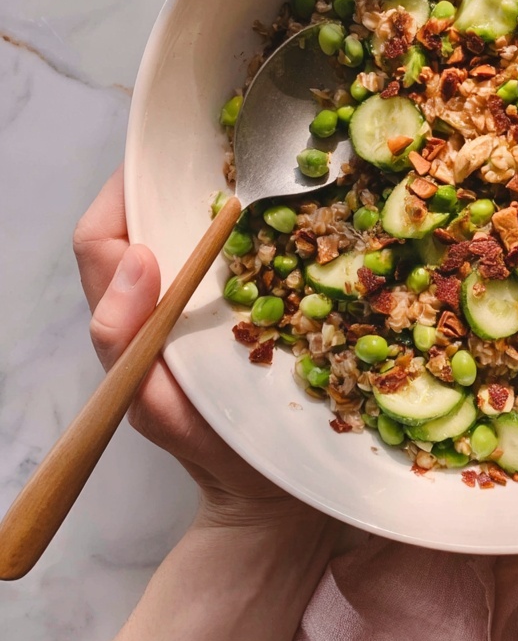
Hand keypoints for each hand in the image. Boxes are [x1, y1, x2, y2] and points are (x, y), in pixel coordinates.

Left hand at [73, 166, 329, 533]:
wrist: (272, 490)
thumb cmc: (210, 449)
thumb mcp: (151, 404)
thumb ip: (124, 341)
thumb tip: (139, 257)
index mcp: (130, 316)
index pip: (100, 237)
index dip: (117, 196)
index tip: (158, 165)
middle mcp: (164, 299)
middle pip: (149, 221)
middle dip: (173, 180)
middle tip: (220, 151)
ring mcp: (211, 303)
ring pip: (200, 232)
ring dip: (220, 198)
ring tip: (256, 169)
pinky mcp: (257, 307)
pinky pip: (252, 255)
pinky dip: (264, 227)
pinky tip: (294, 214)